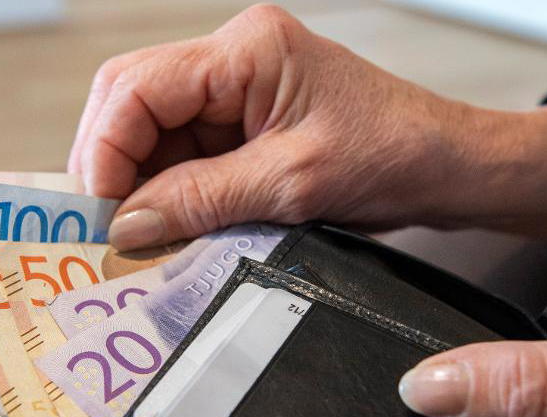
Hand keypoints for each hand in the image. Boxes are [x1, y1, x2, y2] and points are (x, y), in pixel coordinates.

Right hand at [70, 4, 546, 252]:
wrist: (449, 166)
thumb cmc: (395, 155)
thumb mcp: (294, 183)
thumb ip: (203, 199)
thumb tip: (126, 224)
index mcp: (246, 50)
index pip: (137, 85)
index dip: (105, 148)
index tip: (97, 211)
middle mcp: (233, 59)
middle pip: (133, 101)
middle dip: (111, 164)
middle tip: (103, 227)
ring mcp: (238, 90)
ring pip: (153, 130)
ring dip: (139, 183)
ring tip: (135, 236)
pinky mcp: (246, 122)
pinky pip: (185, 152)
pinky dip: (169, 190)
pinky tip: (167, 225)